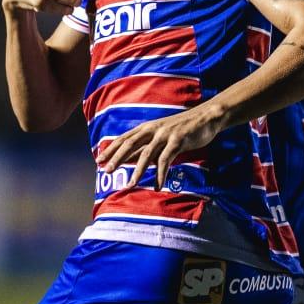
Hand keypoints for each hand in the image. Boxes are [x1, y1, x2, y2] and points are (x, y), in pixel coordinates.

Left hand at [96, 105, 224, 189]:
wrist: (205, 117)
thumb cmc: (181, 128)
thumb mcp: (160, 136)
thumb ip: (145, 146)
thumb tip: (127, 159)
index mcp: (147, 127)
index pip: (124, 139)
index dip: (111, 149)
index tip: (98, 160)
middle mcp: (153, 129)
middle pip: (130, 145)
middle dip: (117, 158)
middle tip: (106, 170)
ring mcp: (165, 135)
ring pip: (147, 155)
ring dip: (137, 171)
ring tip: (130, 184)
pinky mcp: (178, 141)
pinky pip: (166, 160)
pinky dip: (160, 174)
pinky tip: (158, 186)